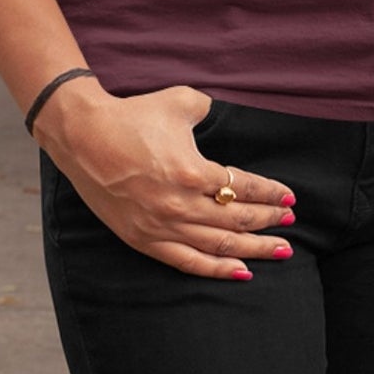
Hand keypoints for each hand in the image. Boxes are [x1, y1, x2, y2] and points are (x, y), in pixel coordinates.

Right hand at [36, 81, 294, 279]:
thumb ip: (211, 109)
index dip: (271, 194)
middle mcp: (180, 205)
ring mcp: (161, 227)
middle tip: (290, 222)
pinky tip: (242, 272)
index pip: (244, 189)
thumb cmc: (132, 116)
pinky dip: (217, 269)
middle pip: (238, 220)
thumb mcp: (180, 102)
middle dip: (270, 222)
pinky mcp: (144, 240)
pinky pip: (188, 263)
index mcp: (192, 172)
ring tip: (281, 250)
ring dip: (254, 249)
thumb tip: (225, 114)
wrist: (82, 137)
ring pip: (219, 245)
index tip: (290, 198)